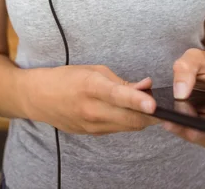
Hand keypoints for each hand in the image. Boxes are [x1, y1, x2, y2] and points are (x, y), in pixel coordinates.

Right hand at [23, 64, 158, 135]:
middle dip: (149, 115)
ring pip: (127, 126)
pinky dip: (127, 121)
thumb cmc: (67, 77)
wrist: (39, 97)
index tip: (153, 104)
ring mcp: (91, 125)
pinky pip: (117, 129)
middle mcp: (91, 109)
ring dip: (140, 118)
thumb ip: (121, 81)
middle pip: (129, 118)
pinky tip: (129, 112)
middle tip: (165, 107)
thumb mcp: (94, 70)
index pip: (118, 95)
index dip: (137, 100)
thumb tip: (146, 87)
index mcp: (90, 86)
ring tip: (148, 106)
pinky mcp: (92, 134)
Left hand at [163, 48, 204, 148]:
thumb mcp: (196, 57)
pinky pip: (193, 135)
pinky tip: (166, 121)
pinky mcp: (200, 129)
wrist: (195, 73)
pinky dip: (180, 131)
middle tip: (195, 128)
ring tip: (172, 122)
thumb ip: (187, 68)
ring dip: (192, 133)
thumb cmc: (204, 65)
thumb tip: (181, 93)